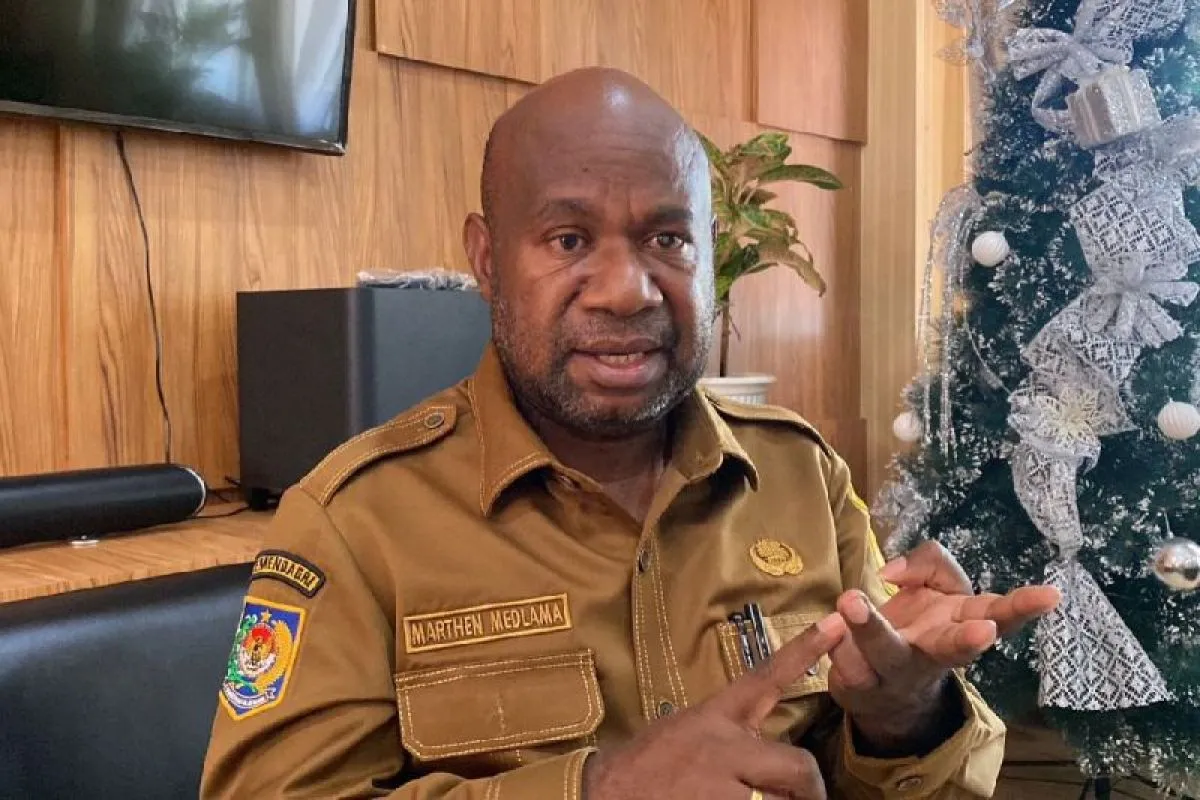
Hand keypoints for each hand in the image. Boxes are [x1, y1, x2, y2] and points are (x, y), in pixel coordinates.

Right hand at [583, 613, 846, 799]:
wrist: (602, 794)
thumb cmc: (643, 769)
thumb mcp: (685, 733)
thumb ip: (728, 738)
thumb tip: (767, 759)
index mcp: (715, 718)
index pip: (765, 677)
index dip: (804, 651)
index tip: (836, 623)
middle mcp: (724, 748)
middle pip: (799, 766)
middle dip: (807, 790)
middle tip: (804, 799)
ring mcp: (723, 786)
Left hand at [827, 541, 1060, 754]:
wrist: (882, 688)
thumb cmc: (920, 624)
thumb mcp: (936, 585)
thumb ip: (928, 563)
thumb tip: (892, 573)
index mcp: (962, 623)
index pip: (1000, 613)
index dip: (1023, 606)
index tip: (1050, 596)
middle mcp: (936, 654)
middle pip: (954, 650)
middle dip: (967, 641)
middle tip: (982, 633)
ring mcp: (898, 674)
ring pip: (885, 653)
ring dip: (869, 629)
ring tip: (851, 600)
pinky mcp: (860, 687)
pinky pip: (844, 663)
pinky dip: (835, 646)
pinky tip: (830, 634)